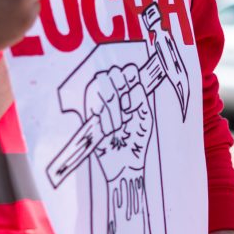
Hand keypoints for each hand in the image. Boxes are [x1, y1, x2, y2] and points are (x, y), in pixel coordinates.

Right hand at [84, 64, 150, 179]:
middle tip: (126, 112)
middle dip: (119, 93)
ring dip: (111, 107)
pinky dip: (102, 117)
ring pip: (100, 85)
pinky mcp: (88, 112)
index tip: (134, 97)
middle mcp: (115, 92)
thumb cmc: (136, 140)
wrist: (123, 162)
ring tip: (118, 126)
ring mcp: (99, 101)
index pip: (128, 70)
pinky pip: (91, 103)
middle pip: (112, 73)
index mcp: (131, 91)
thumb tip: (134, 86)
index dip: (130, 79)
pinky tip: (108, 130)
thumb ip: (141, 99)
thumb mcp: (145, 118)